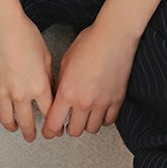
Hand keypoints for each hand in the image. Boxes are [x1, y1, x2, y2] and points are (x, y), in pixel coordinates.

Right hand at [0, 9, 54, 141]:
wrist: (1, 25)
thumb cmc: (25, 34)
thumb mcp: (46, 55)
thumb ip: (48, 77)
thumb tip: (51, 91)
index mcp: (39, 86)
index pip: (49, 113)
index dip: (53, 124)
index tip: (54, 129)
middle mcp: (21, 94)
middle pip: (27, 122)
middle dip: (31, 133)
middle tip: (33, 136)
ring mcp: (2, 92)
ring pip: (7, 120)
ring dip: (12, 128)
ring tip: (15, 129)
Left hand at [41, 19, 140, 138]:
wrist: (114, 36)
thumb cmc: (90, 42)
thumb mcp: (65, 61)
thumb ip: (60, 83)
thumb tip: (57, 97)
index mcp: (67, 92)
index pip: (54, 124)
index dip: (49, 131)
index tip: (49, 131)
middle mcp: (84, 101)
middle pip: (74, 131)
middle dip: (68, 128)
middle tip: (67, 121)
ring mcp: (102, 102)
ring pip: (92, 129)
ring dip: (86, 124)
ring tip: (83, 115)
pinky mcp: (117, 100)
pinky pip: (108, 121)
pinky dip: (102, 119)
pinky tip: (99, 110)